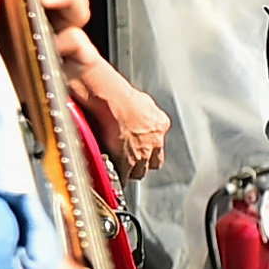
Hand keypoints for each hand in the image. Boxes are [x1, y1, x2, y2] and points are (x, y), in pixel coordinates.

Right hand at [73, 63, 172, 179]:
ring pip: (139, 172)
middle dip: (142, 163)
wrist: (108, 96)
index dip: (148, 148)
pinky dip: (116, 177)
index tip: (140, 148)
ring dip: (129, 171)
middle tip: (130, 161)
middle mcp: (155, 139)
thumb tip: (136, 110)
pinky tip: (109, 175)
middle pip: (152, 162)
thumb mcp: (140, 99)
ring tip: (117, 168)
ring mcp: (142, 152)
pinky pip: (123, 176)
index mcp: (160, 123)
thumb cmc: (117, 91)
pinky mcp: (127, 161)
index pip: (159, 143)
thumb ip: (142, 111)